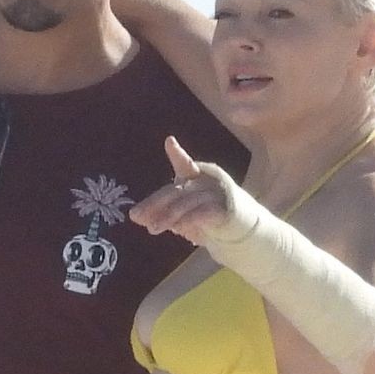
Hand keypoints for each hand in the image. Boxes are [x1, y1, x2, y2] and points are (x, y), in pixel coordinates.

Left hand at [128, 136, 242, 245]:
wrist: (240, 231)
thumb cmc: (208, 217)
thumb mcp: (181, 214)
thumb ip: (160, 213)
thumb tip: (134, 216)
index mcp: (197, 178)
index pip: (185, 163)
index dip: (177, 153)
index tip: (169, 142)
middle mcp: (207, 182)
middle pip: (176, 190)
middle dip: (154, 203)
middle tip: (136, 215)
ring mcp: (218, 195)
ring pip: (187, 203)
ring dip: (169, 216)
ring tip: (153, 229)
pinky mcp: (226, 210)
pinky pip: (203, 213)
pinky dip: (189, 220)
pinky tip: (177, 228)